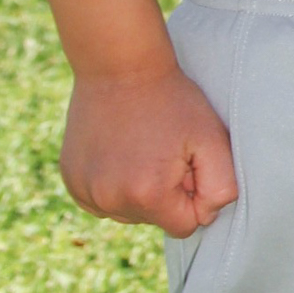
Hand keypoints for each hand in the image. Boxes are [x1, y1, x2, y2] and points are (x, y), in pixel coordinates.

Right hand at [61, 61, 239, 237]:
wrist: (120, 66)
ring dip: (138, 190)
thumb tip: (205, 216)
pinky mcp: (71, 180)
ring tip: (141, 148)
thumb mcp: (212, 138)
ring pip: (127, 212)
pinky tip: (120, 152)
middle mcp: (110, 201)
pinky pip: (101, 200)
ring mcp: (85, 191)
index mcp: (148, 196)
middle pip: (153, 220)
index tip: (186, 163)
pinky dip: (113, 183)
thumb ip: (222, 188)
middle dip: (165, 193)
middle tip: (163, 149)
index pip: (184, 226)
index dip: (193, 195)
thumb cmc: (172, 100)